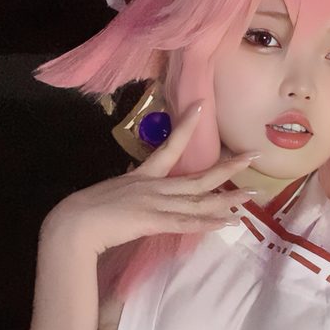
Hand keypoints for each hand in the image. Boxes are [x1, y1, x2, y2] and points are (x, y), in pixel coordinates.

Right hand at [42, 100, 260, 256]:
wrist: (75, 223)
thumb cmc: (86, 210)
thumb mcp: (113, 192)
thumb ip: (130, 189)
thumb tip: (139, 189)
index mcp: (144, 175)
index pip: (170, 146)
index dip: (187, 126)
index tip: (201, 105)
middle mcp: (156, 186)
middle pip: (199, 175)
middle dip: (229, 166)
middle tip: (254, 154)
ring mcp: (157, 203)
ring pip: (201, 200)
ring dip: (229, 199)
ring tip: (254, 194)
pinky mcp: (155, 221)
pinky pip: (188, 223)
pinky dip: (209, 223)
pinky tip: (229, 222)